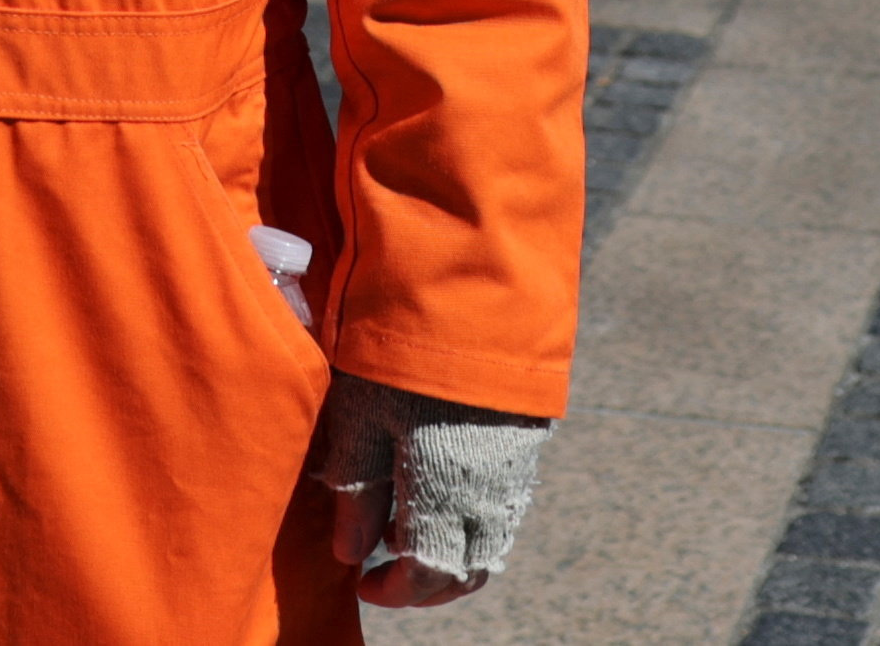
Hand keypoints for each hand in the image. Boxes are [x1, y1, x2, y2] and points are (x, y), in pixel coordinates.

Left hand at [304, 373, 548, 605]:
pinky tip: (440, 492)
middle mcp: (488, 493)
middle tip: (388, 572)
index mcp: (443, 495)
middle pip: (469, 569)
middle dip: (429, 585)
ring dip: (454, 553)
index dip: (395, 590)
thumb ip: (356, 489)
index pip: (426, 574)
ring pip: (493, 540)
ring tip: (408, 528)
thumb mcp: (360, 415)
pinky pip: (507, 504)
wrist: (472, 289)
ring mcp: (514, 468)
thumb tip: (351, 554)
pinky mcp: (528, 439)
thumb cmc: (401, 350)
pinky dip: (474, 518)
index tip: (363, 581)